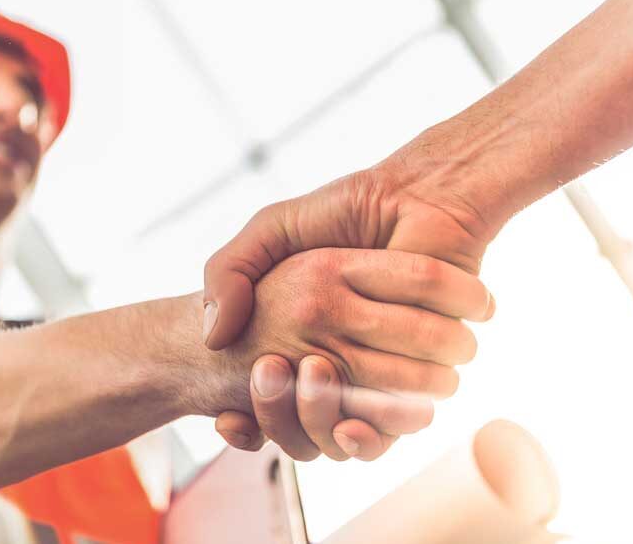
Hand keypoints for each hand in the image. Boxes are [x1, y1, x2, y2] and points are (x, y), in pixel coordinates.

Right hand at [205, 140, 500, 456]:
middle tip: (268, 379)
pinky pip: (387, 429)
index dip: (240, 418)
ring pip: (336, 432)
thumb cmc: (345, 208)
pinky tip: (347, 424)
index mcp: (303, 333)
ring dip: (316, 428)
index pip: (261, 398)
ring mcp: (376, 370)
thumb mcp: (271, 229)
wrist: (421, 198)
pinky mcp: (418, 378)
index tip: (224, 414)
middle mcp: (337, 357)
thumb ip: (229, 270)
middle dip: (277, 419)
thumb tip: (211, 337)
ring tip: (307, 384)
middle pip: (297, 423)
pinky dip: (368, 435)